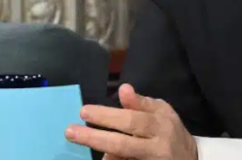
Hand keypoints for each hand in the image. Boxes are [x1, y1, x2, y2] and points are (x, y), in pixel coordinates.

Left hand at [65, 83, 197, 159]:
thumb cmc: (171, 131)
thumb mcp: (162, 111)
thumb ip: (141, 103)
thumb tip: (123, 88)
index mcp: (161, 124)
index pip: (132, 120)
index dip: (108, 116)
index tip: (83, 111)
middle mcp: (157, 146)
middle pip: (122, 144)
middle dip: (94, 138)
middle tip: (70, 131)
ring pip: (122, 159)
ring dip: (103, 154)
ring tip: (82, 141)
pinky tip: (104, 157)